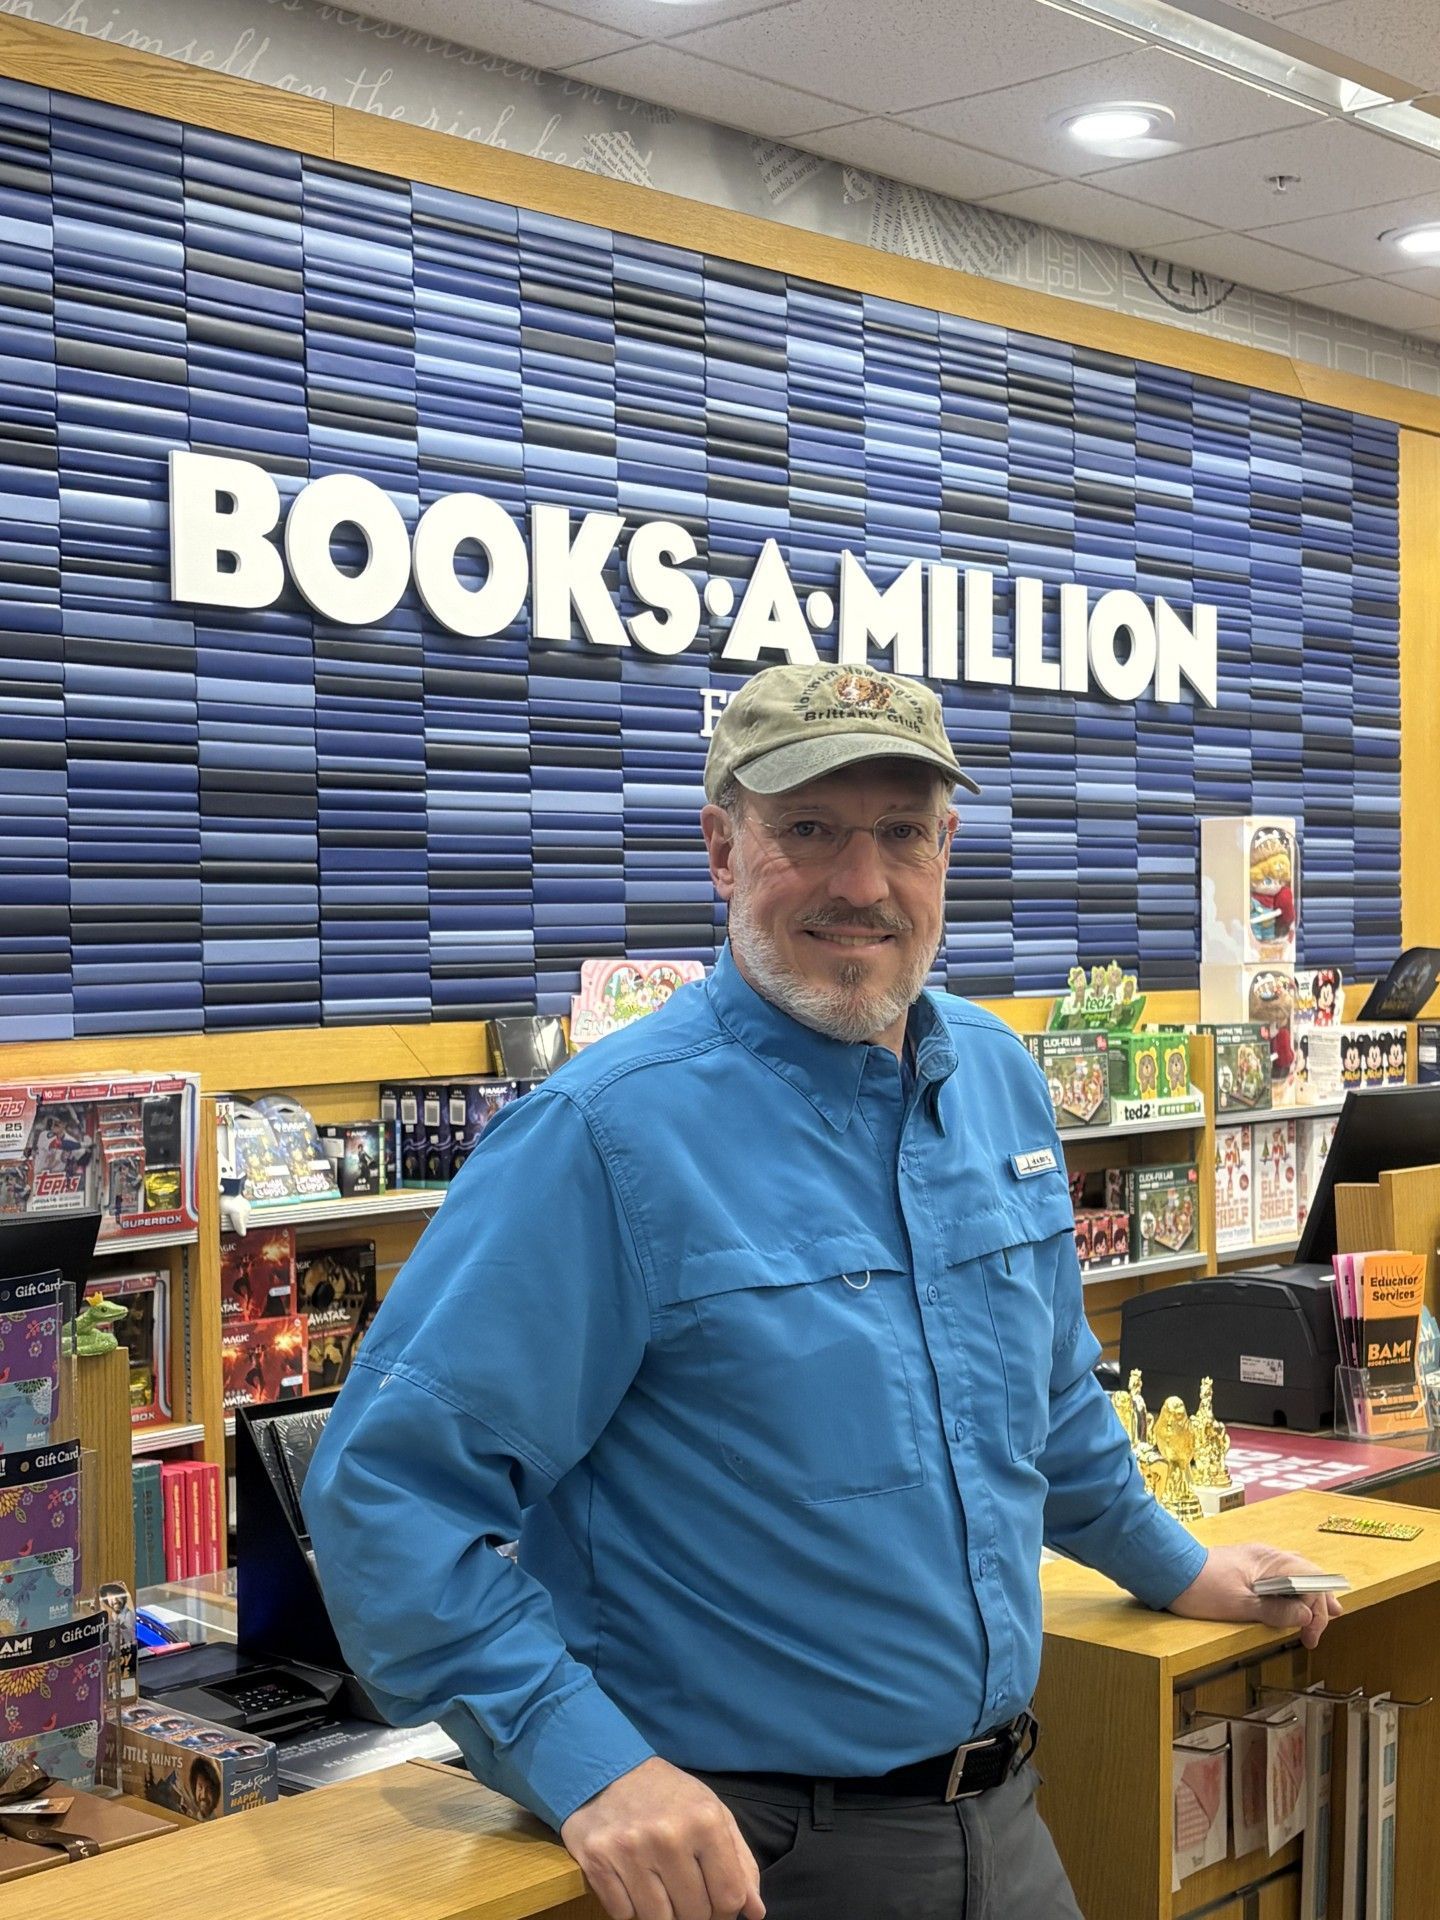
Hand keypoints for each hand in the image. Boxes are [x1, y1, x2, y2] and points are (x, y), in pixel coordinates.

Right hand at [561, 1755, 765, 1919]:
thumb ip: (739, 1862)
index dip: (726, 1911)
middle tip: (684, 1891)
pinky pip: (624, 1915)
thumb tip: (755, 1912)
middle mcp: (669, 1836)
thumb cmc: (668, 1795)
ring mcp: (630, 1850)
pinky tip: (633, 1881)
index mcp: (704, 1821)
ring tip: (660, 1887)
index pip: (729, 1897)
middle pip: (695, 1914)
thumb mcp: (712, 1813)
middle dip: (694, 1911)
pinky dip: (631, 1908)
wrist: (609, 1769)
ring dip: (663, 1913)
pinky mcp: (597, 1861)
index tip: (716, 1906)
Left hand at [1168, 1542, 1342, 1648]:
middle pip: (1307, 1573)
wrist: (1169, 1571)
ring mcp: (1256, 1559)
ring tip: (1322, 1609)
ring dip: (1310, 1591)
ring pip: (1295, 1572)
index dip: (1317, 1611)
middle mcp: (1267, 1555)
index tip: (1310, 1636)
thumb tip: (1306, 1616)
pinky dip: (1293, 1587)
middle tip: (1334, 1616)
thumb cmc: (1201, 1588)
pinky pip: (1280, 1574)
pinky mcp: (1246, 1566)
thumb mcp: (1241, 1606)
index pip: (1310, 1582)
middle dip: (1321, 1597)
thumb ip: (1276, 1612)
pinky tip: (1294, 1599)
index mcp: (1270, 1561)